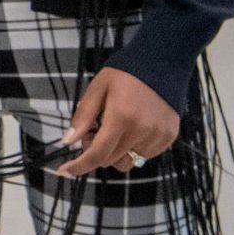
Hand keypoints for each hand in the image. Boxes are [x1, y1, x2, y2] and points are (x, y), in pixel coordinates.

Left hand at [53, 66, 178, 177]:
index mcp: (121, 117)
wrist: (162, 63)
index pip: (98, 154)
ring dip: (116, 151)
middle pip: (111, 160)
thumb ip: (83, 116)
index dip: (79, 166)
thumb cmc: (124, 74)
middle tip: (93, 130)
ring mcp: (158, 136)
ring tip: (115, 127)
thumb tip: (68, 141)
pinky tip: (133, 127)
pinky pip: (146, 155)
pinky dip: (134, 147)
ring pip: (129, 161)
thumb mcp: (97, 88)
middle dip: (95, 151)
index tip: (64, 171)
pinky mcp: (169, 137)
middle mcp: (141, 131)